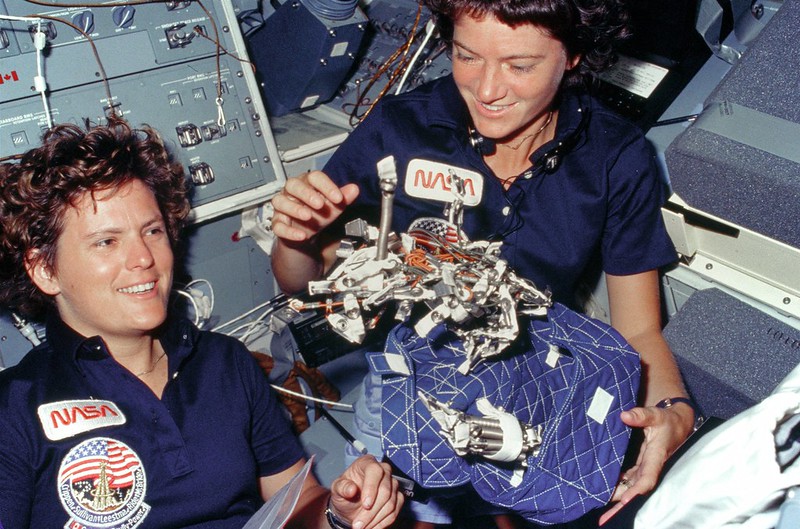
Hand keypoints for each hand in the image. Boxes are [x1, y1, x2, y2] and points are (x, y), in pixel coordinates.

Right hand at [271, 170, 359, 242]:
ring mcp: (283, 207)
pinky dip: (289, 231)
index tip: (338, 198)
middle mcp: (292, 192)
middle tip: (320, 204)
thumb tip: (354, 189)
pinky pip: (278, 225)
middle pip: (293, 185)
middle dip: (306, 194)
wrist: (307, 234)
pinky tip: (301, 235)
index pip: (314, 177)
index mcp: (307, 183)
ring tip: (308, 216)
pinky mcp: (278, 223)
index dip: (326, 186)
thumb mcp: (333, 207)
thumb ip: (343, 198)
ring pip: (280, 202)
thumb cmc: (318, 214)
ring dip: (294, 209)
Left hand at [329, 455, 403, 528]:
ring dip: (375, 519)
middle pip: (385, 490)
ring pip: (391, 503)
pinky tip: (371, 527)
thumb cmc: (343, 493)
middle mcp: (383, 470)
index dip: (371, 488)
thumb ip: (342, 487)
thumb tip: (351, 489)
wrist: (350, 505)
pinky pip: (395, 511)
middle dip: (371, 511)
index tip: (365, 505)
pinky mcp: (398, 497)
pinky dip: (382, 523)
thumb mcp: (337, 489)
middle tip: (358, 525)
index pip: (375, 471)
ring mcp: (393, 484)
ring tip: (361, 528)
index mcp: (367, 463)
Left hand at [599, 403, 694, 524]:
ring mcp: (645, 468)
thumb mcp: (656, 415)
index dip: (637, 490)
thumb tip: (624, 416)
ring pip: (631, 488)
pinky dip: (618, 487)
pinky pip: (628, 480)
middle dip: (623, 505)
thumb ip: (641, 415)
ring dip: (618, 499)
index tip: (625, 500)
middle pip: (636, 490)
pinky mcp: (640, 466)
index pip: (647, 478)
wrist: (676, 424)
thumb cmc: (667, 421)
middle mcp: (650, 467)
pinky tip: (605, 492)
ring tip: (602, 514)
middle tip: (606, 519)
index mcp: (656, 457)